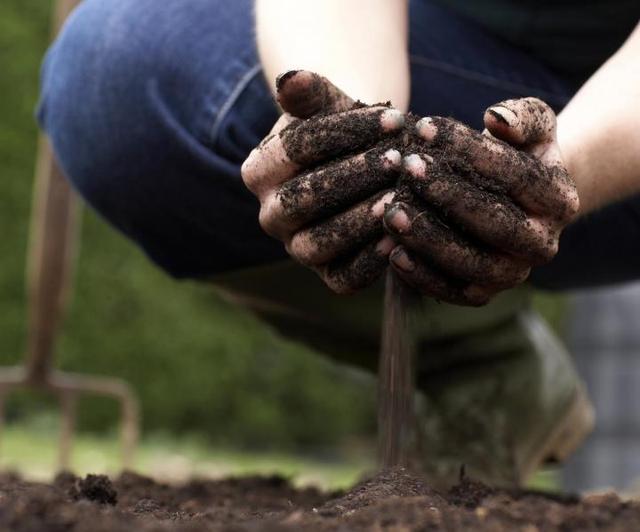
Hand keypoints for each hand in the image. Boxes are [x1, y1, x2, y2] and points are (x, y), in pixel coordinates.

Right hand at [241, 71, 404, 292]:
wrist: (366, 163)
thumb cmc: (347, 132)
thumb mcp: (330, 106)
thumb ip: (310, 93)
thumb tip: (290, 79)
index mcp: (259, 170)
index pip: (294, 150)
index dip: (343, 133)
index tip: (393, 118)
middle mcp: (270, 215)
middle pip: (301, 200)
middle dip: (353, 178)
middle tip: (398, 160)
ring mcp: (296, 248)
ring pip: (317, 243)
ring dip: (359, 221)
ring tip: (398, 197)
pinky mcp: (328, 275)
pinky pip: (343, 278)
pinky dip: (369, 262)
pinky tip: (397, 238)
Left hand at [384, 98, 579, 304]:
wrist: (513, 201)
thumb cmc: (517, 154)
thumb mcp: (532, 127)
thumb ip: (522, 116)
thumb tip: (496, 119)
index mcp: (560, 201)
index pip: (514, 175)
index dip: (468, 149)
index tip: (424, 127)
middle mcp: (543, 245)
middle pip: (496, 224)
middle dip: (447, 194)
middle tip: (406, 167)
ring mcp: (513, 274)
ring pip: (474, 265)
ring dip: (430, 240)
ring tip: (392, 212)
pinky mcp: (483, 294)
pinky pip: (453, 292)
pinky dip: (422, 277)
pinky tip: (392, 253)